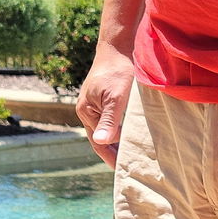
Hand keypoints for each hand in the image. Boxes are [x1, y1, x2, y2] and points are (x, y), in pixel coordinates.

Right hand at [77, 43, 136, 166]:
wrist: (118, 47)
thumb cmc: (118, 71)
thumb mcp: (116, 98)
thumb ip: (109, 121)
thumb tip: (102, 142)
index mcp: (87, 112)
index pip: (98, 142)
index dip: (111, 158)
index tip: (122, 171)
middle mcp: (87, 110)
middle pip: (101, 138)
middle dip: (113, 152)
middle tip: (129, 167)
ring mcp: (94, 103)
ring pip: (106, 129)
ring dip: (117, 141)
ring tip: (131, 154)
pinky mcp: (103, 97)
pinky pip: (110, 119)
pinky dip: (119, 129)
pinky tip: (129, 133)